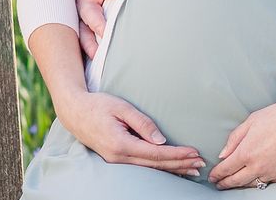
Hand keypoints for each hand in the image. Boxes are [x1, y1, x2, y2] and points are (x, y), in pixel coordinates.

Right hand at [59, 89, 203, 176]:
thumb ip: (142, 123)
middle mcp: (118, 157)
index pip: (156, 154)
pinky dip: (159, 168)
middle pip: (155, 165)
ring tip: (191, 170)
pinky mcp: (115, 159)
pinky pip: (141, 166)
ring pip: (149, 169)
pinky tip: (171, 168)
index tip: (195, 153)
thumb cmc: (99, 105)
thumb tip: (161, 140)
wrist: (75, 112)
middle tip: (200, 164)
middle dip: (179, 165)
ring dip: (172, 169)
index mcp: (121, 144)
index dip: (177, 155)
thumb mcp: (122, 108)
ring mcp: (116, 160)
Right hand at [76, 0, 128, 58]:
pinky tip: (96, 60)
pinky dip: (89, 49)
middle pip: (89, 13)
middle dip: (99, 24)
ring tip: (98, 55)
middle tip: (108, 35)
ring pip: (84, 30)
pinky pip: (84, 39)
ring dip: (90, 43)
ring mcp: (82, 14)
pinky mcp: (85, 24)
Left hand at [207, 95, 275, 188]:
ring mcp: (273, 173)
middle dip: (225, 183)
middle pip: (236, 181)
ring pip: (252, 184)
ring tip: (236, 182)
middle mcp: (258, 167)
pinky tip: (257, 177)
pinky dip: (260, 180)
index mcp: (247, 152)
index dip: (217, 174)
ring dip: (242, 184)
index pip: (226, 169)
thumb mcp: (253, 120)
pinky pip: (269, 181)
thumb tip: (223, 154)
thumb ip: (235, 138)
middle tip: (219, 184)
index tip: (213, 176)